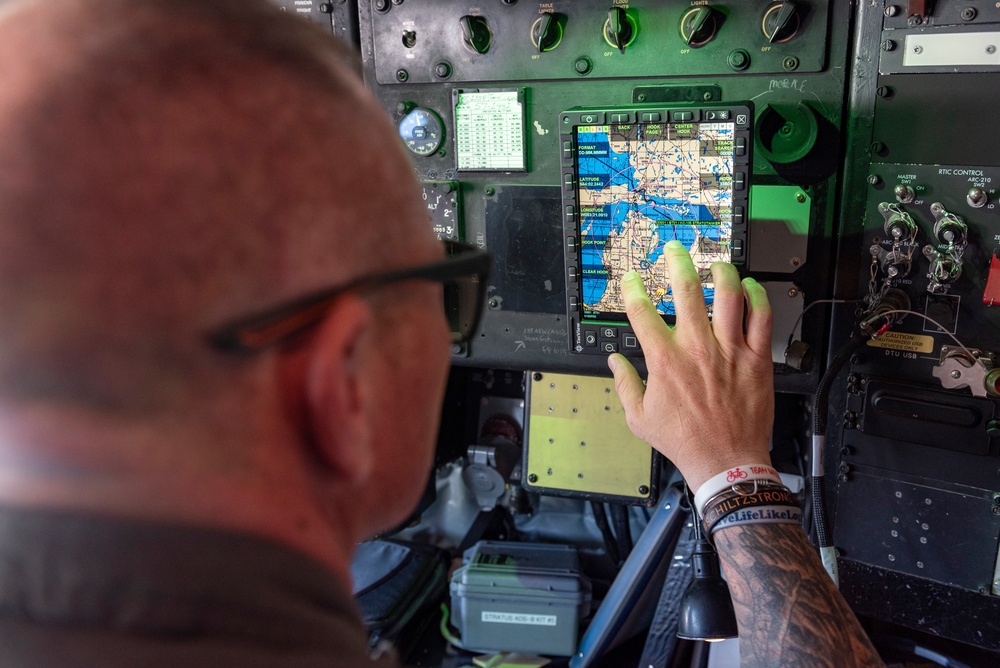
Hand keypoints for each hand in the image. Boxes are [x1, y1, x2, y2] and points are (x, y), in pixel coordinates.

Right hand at [607, 240, 773, 491]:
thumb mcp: (639, 418)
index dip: (633, 288)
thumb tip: (614, 363)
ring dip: (722, 272)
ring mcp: (730, 350)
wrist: (725, 462)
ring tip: (717, 264)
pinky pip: (762, 317)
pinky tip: (750, 288)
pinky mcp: (756, 359)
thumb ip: (625, 385)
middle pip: (687, 290)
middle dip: (677, 262)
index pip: (641, 311)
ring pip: (729, 295)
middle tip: (674, 251)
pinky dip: (757, 297)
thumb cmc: (683, 441)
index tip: (632, 279)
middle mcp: (697, 348)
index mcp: (664, 360)